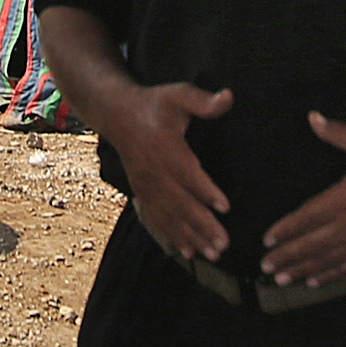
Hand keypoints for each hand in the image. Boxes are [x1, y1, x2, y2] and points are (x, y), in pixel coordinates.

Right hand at [93, 78, 235, 263]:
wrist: (116, 113)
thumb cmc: (154, 104)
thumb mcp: (178, 94)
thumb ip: (203, 100)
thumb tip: (229, 96)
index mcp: (164, 145)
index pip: (186, 172)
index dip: (204, 190)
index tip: (225, 207)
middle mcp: (152, 169)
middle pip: (179, 201)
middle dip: (202, 224)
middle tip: (223, 243)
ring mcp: (145, 183)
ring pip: (168, 214)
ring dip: (190, 236)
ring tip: (211, 252)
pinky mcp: (141, 192)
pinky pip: (157, 217)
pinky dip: (171, 235)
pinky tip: (187, 251)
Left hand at [257, 113, 345, 289]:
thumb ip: (339, 133)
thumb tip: (312, 117)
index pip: (308, 217)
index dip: (286, 229)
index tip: (266, 239)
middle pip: (312, 245)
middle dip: (287, 256)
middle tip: (264, 267)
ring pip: (327, 260)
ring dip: (302, 270)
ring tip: (280, 280)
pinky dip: (329, 276)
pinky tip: (313, 282)